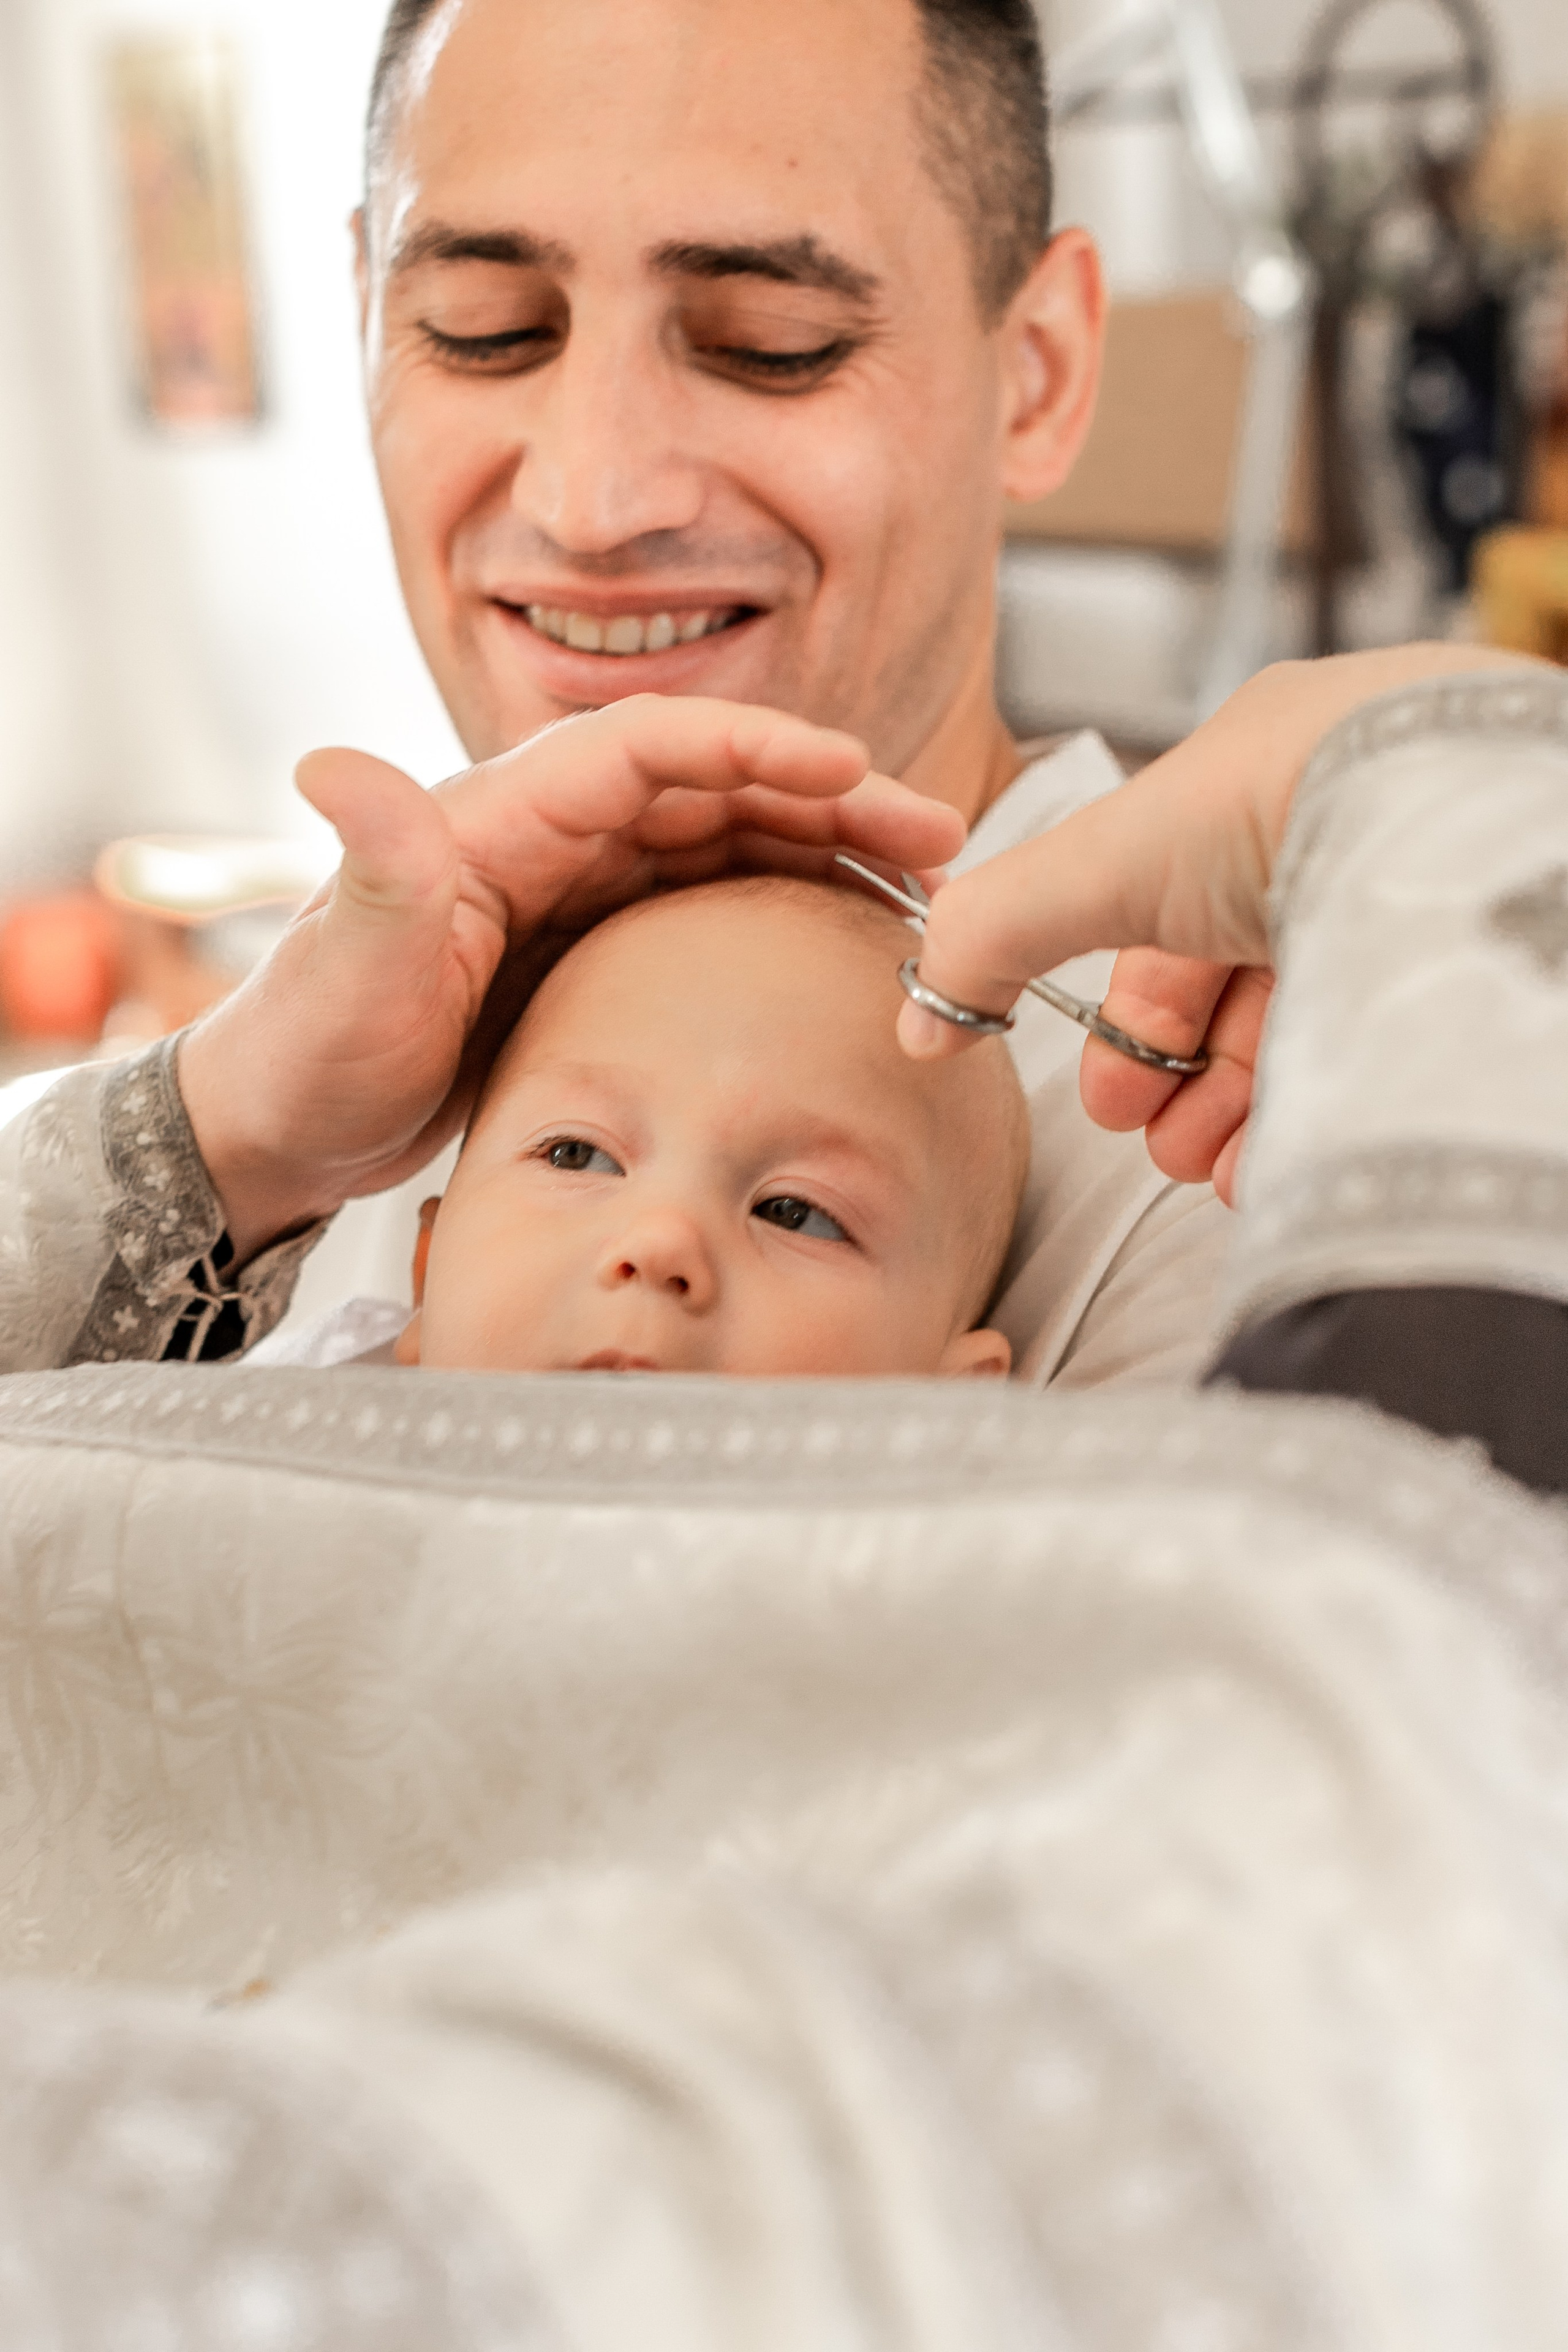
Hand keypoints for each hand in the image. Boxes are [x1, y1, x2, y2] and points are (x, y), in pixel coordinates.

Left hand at [181, 695, 963, 1258]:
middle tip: (937, 842)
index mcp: (499, 820)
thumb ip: (375, 871)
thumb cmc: (310, 1050)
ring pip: (728, 841)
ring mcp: (578, 890)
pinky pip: (712, 903)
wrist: (288, 1127)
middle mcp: (549, 838)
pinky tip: (852, 934)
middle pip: (713, 787)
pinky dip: (787, 904)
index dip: (754, 746)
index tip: (850, 772)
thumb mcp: (350, 971)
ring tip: (925, 888)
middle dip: (830, 801)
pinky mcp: (595, 946)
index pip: (646, 750)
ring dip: (827, 851)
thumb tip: (330, 762)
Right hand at [898, 647, 1536, 1203]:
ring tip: (1205, 1169)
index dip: (1132, 1015)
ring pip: (1308, 1021)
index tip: (1107, 1096)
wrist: (1445, 812)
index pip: (1177, 912)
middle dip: (1180, 1079)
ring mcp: (1413, 886)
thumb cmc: (1275, 803)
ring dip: (1236, 1111)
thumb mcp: (1096, 864)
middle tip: (1152, 1142)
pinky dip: (1313, 1113)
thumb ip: (992, 936)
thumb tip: (918, 1022)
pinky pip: (1377, 1044)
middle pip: (1236, 982)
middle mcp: (1341, 824)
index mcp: (1256, 775)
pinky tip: (1268, 1163)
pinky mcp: (1465, 952)